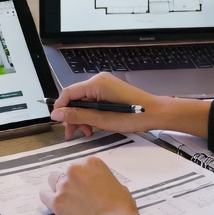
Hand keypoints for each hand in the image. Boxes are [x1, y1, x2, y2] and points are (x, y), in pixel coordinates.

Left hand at [38, 156, 141, 214]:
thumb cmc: (121, 207)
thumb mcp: (118, 185)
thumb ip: (104, 180)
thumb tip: (99, 187)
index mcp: (91, 163)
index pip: (81, 166)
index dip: (84, 178)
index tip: (88, 187)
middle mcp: (75, 170)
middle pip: (66, 173)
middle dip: (71, 182)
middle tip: (79, 196)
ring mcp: (64, 185)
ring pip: (53, 182)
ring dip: (59, 189)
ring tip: (68, 201)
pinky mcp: (56, 201)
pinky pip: (45, 196)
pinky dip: (49, 199)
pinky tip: (55, 205)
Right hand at [49, 72, 211, 139]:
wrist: (156, 113)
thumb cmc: (134, 116)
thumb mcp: (102, 120)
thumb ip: (78, 115)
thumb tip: (57, 114)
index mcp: (96, 84)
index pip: (68, 93)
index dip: (61, 108)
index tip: (59, 123)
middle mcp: (99, 81)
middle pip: (75, 98)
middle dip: (72, 116)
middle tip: (73, 133)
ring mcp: (105, 85)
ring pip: (83, 101)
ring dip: (81, 117)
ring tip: (86, 132)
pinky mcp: (109, 91)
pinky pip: (93, 101)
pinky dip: (90, 114)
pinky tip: (94, 126)